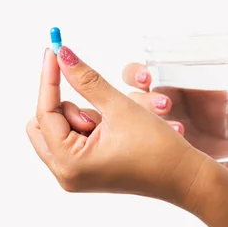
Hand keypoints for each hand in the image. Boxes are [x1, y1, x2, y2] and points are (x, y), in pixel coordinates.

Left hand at [26, 47, 206, 206]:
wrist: (183, 176)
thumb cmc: (158, 148)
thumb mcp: (120, 107)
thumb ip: (87, 80)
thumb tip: (62, 55)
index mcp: (70, 162)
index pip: (45, 111)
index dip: (50, 78)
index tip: (54, 50)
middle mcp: (66, 174)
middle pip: (44, 124)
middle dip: (67, 108)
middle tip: (98, 107)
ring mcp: (75, 175)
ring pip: (59, 130)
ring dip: (81, 118)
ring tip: (115, 125)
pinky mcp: (86, 172)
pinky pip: (72, 140)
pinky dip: (87, 128)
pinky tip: (114, 132)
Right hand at [121, 63, 227, 177]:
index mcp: (172, 84)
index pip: (142, 72)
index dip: (138, 72)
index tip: (149, 75)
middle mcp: (159, 105)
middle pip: (132, 95)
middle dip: (141, 99)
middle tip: (164, 105)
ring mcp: (157, 131)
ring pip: (137, 124)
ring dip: (152, 125)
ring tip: (181, 129)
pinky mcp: (162, 153)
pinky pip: (149, 149)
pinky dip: (160, 148)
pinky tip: (181, 145)